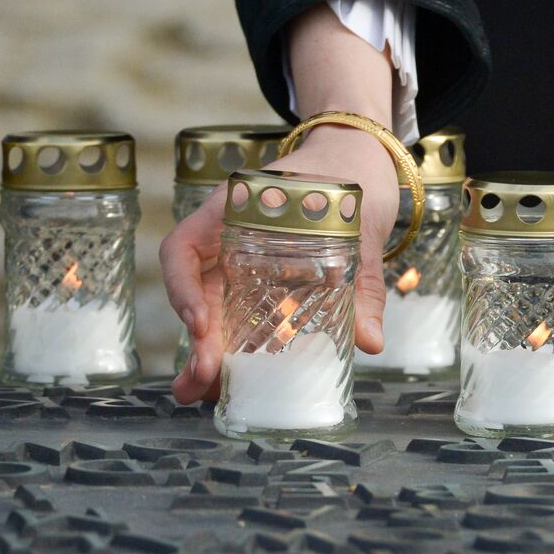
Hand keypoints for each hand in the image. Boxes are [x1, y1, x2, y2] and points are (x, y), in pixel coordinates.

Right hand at [161, 124, 399, 402]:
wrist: (359, 158)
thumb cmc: (352, 180)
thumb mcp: (361, 227)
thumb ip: (364, 282)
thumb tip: (371, 341)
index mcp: (236, 210)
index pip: (185, 247)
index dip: (183, 288)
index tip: (201, 324)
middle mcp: (229, 238)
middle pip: (197, 292)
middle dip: (196, 342)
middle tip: (200, 384)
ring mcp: (243, 262)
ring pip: (215, 310)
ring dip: (209, 352)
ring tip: (206, 394)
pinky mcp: (264, 282)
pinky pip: (243, 314)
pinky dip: (239, 345)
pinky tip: (238, 379)